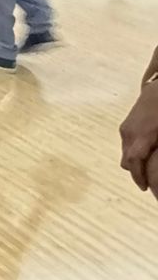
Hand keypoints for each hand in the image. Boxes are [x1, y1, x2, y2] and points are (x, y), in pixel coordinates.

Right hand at [118, 75, 157, 194]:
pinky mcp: (125, 126)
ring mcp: (125, 129)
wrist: (157, 91)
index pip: (133, 162)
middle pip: (126, 161)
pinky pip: (126, 144)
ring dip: (133, 162)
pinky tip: (144, 152)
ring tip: (145, 168)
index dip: (138, 177)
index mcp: (141, 137)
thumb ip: (156, 148)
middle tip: (147, 182)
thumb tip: (154, 158)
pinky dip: (133, 151)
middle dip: (135, 172)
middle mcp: (129, 134)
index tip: (145, 188)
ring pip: (125, 152)